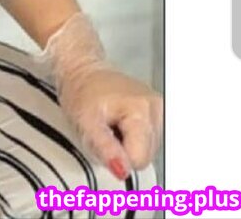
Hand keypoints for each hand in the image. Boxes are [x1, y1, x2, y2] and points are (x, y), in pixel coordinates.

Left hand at [42, 12, 162, 178]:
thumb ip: (105, 149)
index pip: (139, 159)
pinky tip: (121, 123)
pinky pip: (149, 140)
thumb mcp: (85, 122)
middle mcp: (157, 108)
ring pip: (148, 151)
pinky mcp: (158, 111)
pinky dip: (133, 137)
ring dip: (128, 143)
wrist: (82, 70)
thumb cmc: (81, 90)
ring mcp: (159, 109)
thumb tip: (122, 171)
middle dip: (123, 149)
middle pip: (146, 156)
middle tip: (107, 129)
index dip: (117, 155)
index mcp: (142, 110)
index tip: (105, 136)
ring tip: (113, 124)